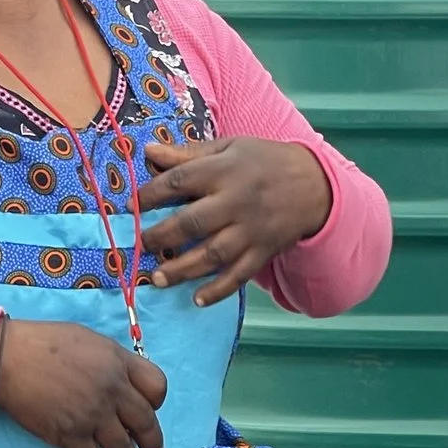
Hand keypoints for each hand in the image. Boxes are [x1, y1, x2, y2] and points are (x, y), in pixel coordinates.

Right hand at [0, 317, 167, 447]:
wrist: (8, 358)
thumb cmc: (43, 343)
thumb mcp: (87, 339)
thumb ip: (109, 360)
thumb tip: (117, 378)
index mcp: (118, 362)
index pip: (157, 386)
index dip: (156, 401)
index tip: (149, 409)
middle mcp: (112, 389)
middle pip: (145, 422)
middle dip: (151, 441)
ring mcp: (93, 415)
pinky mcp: (70, 435)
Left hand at [135, 136, 331, 306]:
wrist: (314, 184)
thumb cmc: (265, 161)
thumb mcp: (229, 147)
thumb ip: (188, 154)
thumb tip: (147, 152)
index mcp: (225, 170)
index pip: (181, 181)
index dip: (152, 193)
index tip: (132, 204)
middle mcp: (237, 202)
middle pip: (193, 222)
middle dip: (162, 236)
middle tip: (140, 245)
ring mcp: (251, 231)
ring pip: (213, 254)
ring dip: (183, 269)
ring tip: (157, 279)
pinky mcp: (263, 251)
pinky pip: (240, 275)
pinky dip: (219, 290)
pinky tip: (198, 300)